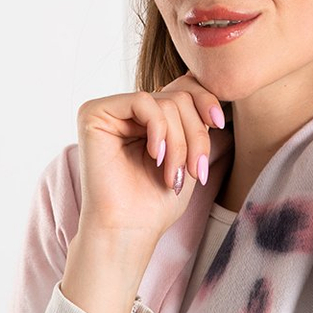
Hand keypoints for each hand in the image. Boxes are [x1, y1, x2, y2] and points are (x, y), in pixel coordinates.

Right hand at [74, 71, 225, 241]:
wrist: (129, 231)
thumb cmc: (157, 200)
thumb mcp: (189, 151)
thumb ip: (195, 117)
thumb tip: (213, 80)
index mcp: (150, 115)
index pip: (184, 87)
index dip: (206, 101)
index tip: (219, 123)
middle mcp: (128, 108)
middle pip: (179, 96)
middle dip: (195, 134)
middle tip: (195, 170)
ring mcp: (111, 109)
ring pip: (165, 101)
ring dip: (179, 142)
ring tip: (173, 174)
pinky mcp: (94, 113)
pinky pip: (142, 101)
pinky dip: (158, 128)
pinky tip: (155, 154)